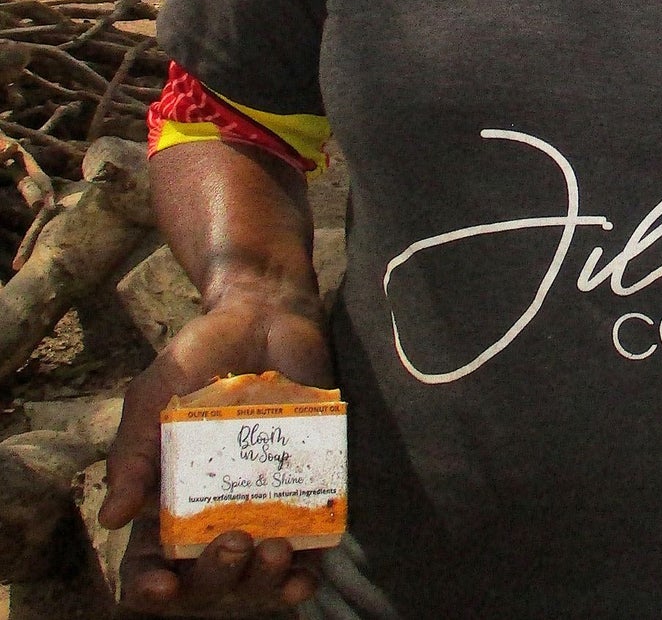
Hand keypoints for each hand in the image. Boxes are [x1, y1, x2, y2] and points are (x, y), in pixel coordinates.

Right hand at [100, 294, 333, 613]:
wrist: (265, 312)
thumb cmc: (199, 357)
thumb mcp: (153, 397)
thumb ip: (133, 452)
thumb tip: (113, 518)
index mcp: (168, 499)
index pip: (150, 564)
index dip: (151, 587)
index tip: (162, 586)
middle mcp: (214, 509)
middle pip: (209, 576)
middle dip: (218, 577)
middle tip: (232, 543)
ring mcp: (263, 498)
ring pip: (259, 571)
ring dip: (265, 581)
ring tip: (274, 552)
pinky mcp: (308, 479)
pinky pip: (310, 539)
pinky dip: (309, 564)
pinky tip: (309, 568)